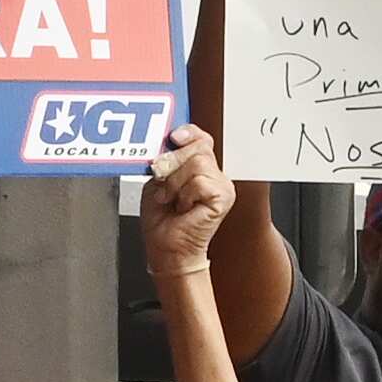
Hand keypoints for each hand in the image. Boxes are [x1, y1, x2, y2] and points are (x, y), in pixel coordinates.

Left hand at [140, 124, 232, 273]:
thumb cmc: (163, 221)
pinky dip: (184, 194)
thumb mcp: (158, 181)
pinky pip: (200, 182)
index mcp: (201, 169)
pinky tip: (184, 208)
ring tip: (172, 199)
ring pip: (197, 163)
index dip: (189, 133)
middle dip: (172, 161)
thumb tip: (166, 143)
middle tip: (162, 180)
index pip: (201, 139)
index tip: (174, 137)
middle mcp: (215, 175)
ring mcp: (222, 187)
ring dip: (175, 183)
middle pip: (198, 147)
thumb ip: (166, 160)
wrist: (166, 249)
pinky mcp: (223, 198)